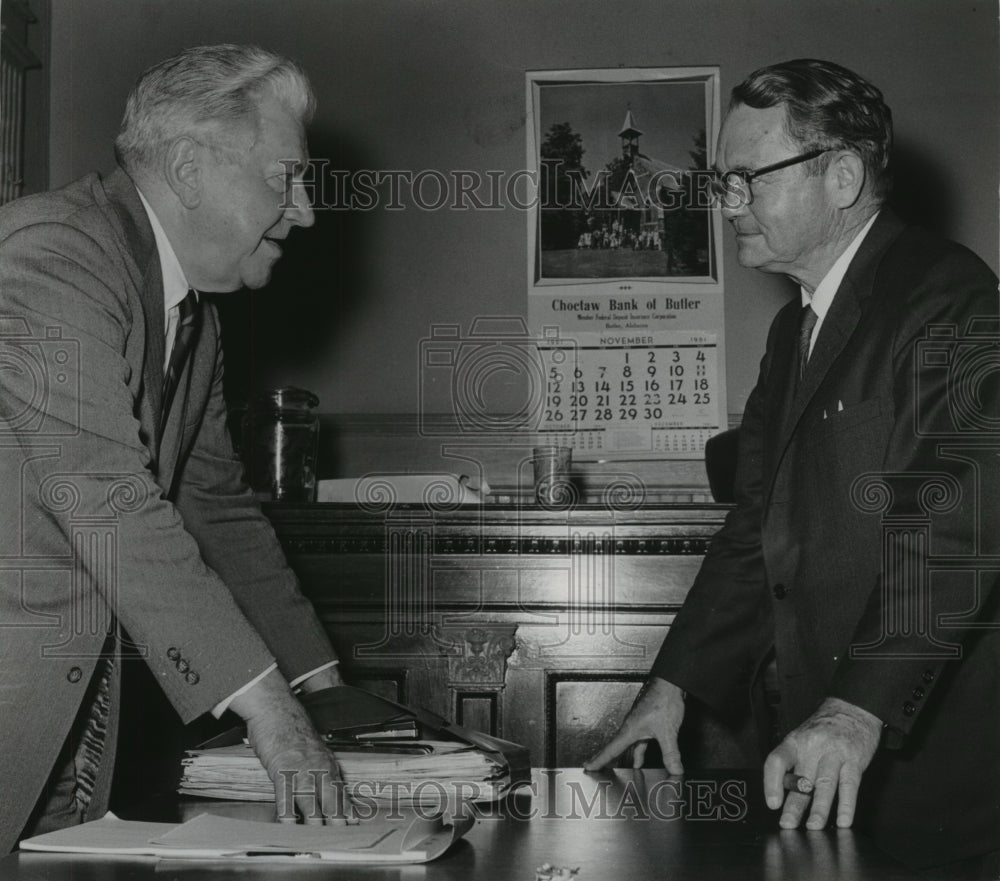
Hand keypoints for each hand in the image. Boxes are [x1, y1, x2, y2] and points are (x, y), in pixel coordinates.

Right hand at [229, 668, 352, 824]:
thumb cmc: (292, 728)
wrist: (277, 709)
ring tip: (321, 839)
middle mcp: (318, 768)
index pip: (341, 791)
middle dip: (338, 821)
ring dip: (316, 822)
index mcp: (327, 763)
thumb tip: (324, 784)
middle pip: (331, 799)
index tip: (355, 824)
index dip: (348, 810)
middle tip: (344, 837)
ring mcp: (300, 770)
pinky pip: (285, 798)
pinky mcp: (281, 771)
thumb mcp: (314, 748)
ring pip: (311, 802)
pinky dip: (287, 815)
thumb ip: (320, 766)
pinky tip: (289, 827)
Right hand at [583, 677, 684, 772]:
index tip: (588, 766)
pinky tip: (642, 758)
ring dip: (627, 758)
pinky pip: (640, 742)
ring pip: (629, 746)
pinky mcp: (648, 723)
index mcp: (629, 730)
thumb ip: (670, 753)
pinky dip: (641, 752)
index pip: (610, 749)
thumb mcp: (667, 731)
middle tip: (594, 767)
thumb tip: (674, 770)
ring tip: (624, 770)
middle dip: (605, 759)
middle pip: (615, 747)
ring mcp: (639, 725)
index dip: (599, 760)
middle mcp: (631, 727)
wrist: (670, 684)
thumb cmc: (662, 700)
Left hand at [763, 697, 881, 829]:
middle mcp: (812, 747)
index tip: (772, 803)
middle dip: (793, 805)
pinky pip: (850, 785)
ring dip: (819, 808)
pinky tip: (843, 821)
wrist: (852, 709)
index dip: (771, 782)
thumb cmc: (824, 729)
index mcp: (794, 742)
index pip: (776, 760)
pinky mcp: (854, 760)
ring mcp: (834, 753)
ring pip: (824, 783)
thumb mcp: (801, 739)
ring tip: (813, 827)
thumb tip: (782, 796)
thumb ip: (794, 764)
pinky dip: (847, 805)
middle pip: (800, 778)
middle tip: (787, 824)